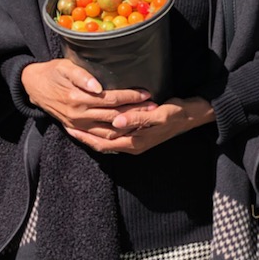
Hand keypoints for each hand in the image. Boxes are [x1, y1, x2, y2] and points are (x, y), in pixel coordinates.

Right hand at [21, 59, 156, 143]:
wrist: (32, 86)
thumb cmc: (52, 72)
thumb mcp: (65, 67)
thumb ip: (82, 76)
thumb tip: (97, 86)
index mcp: (78, 98)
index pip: (111, 99)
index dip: (130, 97)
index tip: (146, 93)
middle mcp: (78, 115)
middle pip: (113, 117)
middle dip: (135, 113)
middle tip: (154, 108)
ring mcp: (77, 125)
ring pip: (108, 131)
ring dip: (128, 127)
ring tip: (146, 121)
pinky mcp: (75, 129)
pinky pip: (98, 137)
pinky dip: (114, 136)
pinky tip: (127, 132)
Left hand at [71, 95, 215, 154]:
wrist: (193, 116)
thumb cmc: (176, 114)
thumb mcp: (158, 114)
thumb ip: (137, 118)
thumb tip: (115, 122)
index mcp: (135, 143)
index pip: (103, 142)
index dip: (86, 136)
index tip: (70, 126)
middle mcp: (132, 145)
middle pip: (102, 143)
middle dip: (84, 136)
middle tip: (66, 124)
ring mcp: (135, 140)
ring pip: (107, 140)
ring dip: (91, 133)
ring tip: (75, 124)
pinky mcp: (137, 134)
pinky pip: (114, 136)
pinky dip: (102, 130)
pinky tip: (95, 122)